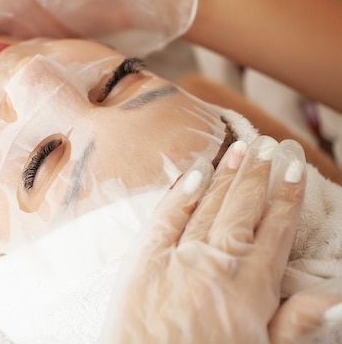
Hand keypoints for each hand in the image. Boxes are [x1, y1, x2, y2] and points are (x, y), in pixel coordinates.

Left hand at [100, 136, 327, 343]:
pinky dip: (183, 192)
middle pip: (244, 208)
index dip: (287, 195)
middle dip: (259, 174)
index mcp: (252, 286)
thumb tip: (335, 296)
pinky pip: (167, 215)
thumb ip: (296, 323)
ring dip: (227, 174)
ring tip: (242, 148)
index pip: (276, 229)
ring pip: (210, 204)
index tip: (295, 168)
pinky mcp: (145, 257)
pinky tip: (196, 171)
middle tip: (270, 144)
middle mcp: (218, 261)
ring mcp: (180, 255)